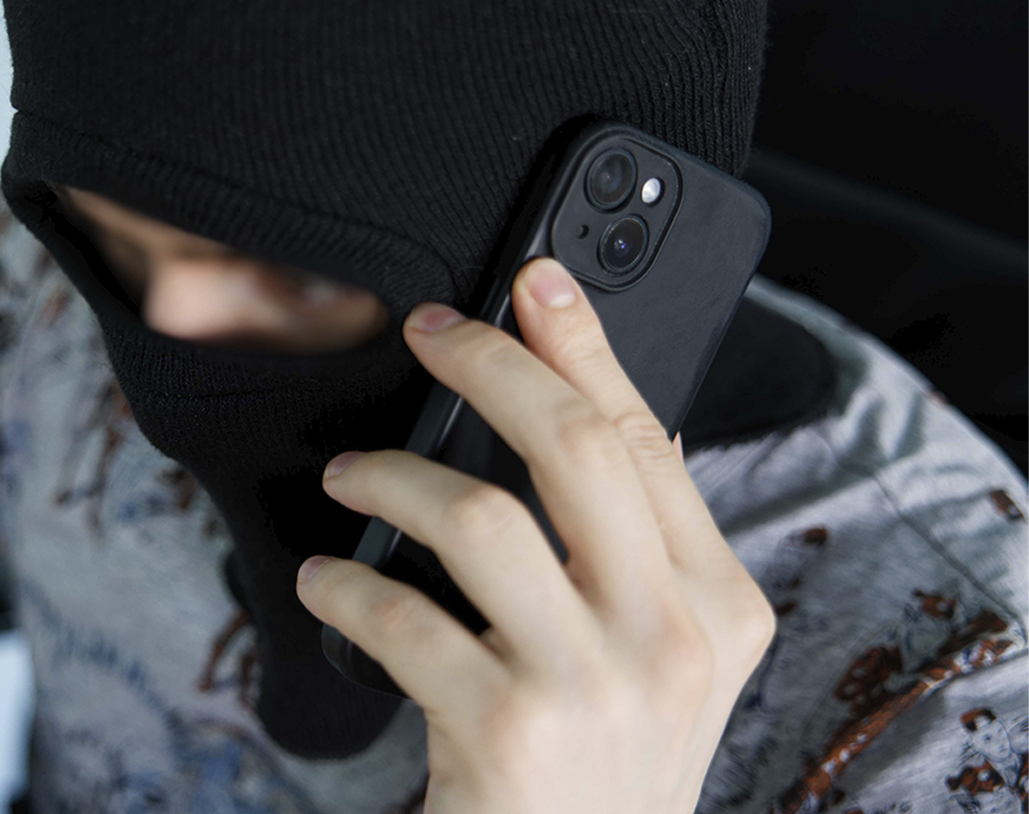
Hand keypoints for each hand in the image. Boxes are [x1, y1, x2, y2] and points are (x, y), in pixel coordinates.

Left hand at [295, 257, 775, 813]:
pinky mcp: (509, 731)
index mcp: (719, 607)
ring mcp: (595, 687)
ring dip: (392, 479)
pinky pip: (402, 617)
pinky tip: (326, 582)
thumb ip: (653, 554)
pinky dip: (345, 585)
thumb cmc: (605, 769)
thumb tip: (644, 422)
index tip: (535, 281)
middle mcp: (674, 641)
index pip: (648, 440)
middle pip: (575, 448)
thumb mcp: (666, 664)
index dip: (586, 345)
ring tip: (351, 478)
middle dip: (491, 364)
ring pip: (478, 518)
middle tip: (426, 332)